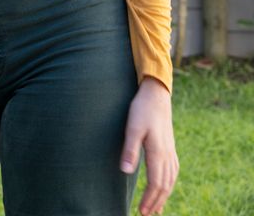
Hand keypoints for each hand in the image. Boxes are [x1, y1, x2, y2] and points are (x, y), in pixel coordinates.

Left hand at [121, 78, 177, 215]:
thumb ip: (129, 150)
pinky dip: (169, 183)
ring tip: (157, 208)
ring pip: (171, 179)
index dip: (150, 199)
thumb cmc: (141, 110)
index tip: (142, 211)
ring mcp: (171, 150)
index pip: (156, 183)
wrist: (156, 94)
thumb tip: (125, 172)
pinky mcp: (170, 146)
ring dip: (164, 195)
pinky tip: (166, 186)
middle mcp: (167, 154)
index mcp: (158, 152)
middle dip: (157, 202)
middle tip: (147, 215)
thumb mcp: (132, 128)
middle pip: (165, 185)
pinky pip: (173, 170)